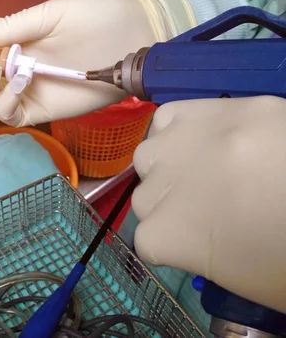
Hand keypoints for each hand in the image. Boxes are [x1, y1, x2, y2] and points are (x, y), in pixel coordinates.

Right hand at [0, 0, 179, 125]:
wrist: (132, 38)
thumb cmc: (92, 20)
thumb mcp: (46, 15)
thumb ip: (6, 28)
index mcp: (7, 43)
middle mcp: (9, 70)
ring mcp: (24, 92)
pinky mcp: (41, 111)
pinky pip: (11, 115)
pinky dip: (5, 103)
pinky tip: (15, 86)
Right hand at [132, 96, 285, 313]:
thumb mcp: (238, 275)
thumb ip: (194, 250)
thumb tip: (188, 227)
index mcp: (168, 235)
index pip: (144, 241)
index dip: (175, 244)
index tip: (203, 243)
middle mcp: (165, 183)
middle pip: (144, 197)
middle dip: (172, 206)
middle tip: (214, 210)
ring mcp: (189, 141)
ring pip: (148, 156)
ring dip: (172, 167)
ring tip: (211, 170)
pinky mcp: (218, 108)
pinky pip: (169, 118)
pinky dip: (180, 131)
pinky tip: (208, 142)